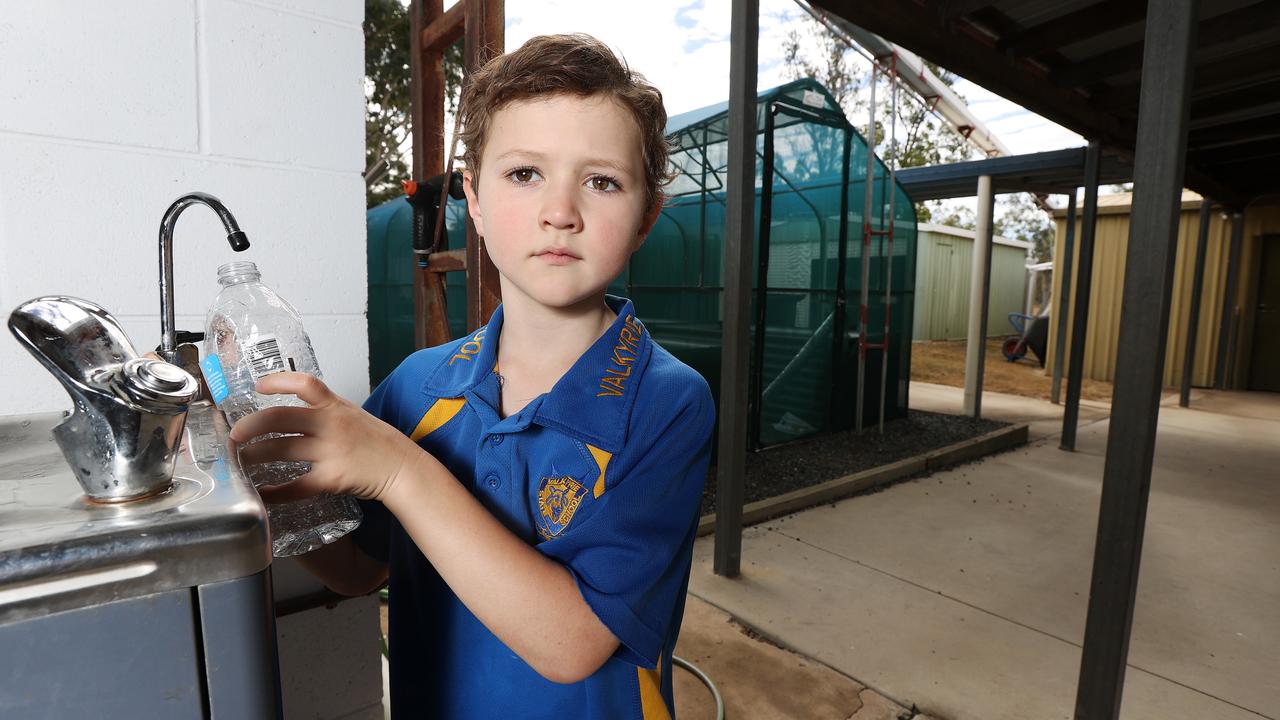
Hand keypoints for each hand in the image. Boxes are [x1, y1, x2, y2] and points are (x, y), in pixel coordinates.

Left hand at [228, 372, 419, 502]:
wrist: (403, 469)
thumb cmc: (378, 443)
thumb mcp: (354, 415)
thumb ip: (326, 413)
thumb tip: (290, 418)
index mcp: (336, 406)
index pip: (305, 383)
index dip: (278, 381)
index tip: (257, 386)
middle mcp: (332, 425)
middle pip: (279, 418)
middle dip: (250, 426)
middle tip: (235, 435)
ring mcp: (331, 451)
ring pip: (281, 450)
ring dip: (254, 456)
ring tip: (240, 461)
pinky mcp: (332, 478)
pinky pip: (295, 486)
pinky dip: (275, 492)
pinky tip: (263, 493)